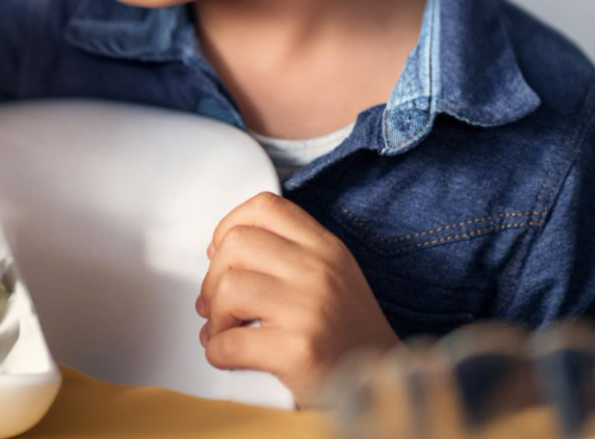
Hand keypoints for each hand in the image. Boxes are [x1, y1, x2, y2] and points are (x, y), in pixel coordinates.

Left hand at [195, 191, 400, 404]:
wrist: (381, 385)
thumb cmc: (347, 335)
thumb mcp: (332, 276)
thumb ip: (286, 254)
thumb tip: (217, 250)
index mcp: (326, 249)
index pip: (265, 208)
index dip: (229, 226)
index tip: (220, 253)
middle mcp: (319, 272)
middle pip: (236, 245)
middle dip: (214, 277)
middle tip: (217, 304)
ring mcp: (309, 309)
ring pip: (228, 289)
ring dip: (216, 318)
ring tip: (228, 332)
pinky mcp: (298, 351)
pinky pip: (229, 343)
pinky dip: (218, 352)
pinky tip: (231, 357)